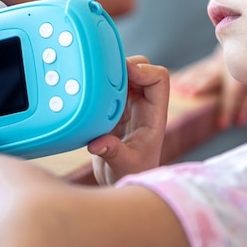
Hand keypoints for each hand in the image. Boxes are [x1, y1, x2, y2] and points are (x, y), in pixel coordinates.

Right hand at [88, 56, 169, 185]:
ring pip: (125, 75)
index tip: (123, 71)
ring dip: (110, 72)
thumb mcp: (124, 165)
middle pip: (143, 70)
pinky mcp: (113, 107)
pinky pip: (109, 85)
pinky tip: (87, 89)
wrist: (121, 181)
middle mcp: (144, 105)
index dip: (144, 70)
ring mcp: (129, 105)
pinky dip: (100, 82)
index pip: (159, 79)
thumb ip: (113, 152)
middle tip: (102, 71)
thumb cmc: (132, 174)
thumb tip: (97, 144)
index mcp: (154, 114)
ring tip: (93, 78)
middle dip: (124, 66)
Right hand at [171, 45, 246, 128]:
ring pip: (198, 72)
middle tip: (191, 94)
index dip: (227, 109)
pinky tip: (174, 83)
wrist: (246, 43)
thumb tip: (239, 122)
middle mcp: (223, 68)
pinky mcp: (205, 63)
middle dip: (201, 85)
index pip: (232, 94)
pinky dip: (182, 76)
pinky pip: (193, 70)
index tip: (221, 124)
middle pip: (211, 78)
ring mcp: (213, 63)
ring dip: (187, 80)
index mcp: (237, 76)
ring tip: (178, 90)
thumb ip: (245, 104)